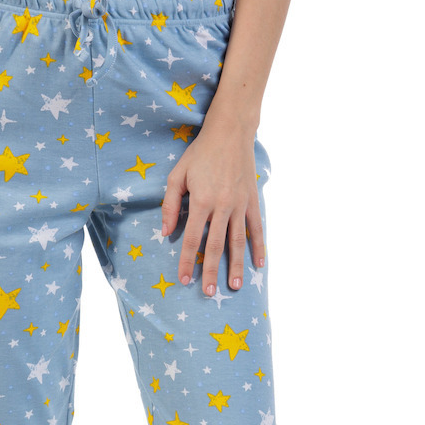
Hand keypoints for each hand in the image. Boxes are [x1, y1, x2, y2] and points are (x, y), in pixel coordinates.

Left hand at [161, 120, 264, 296]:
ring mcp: (239, 205)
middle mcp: (222, 206)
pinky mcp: (252, 201)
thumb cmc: (199, 154)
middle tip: (208, 292)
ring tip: (234, 286)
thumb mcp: (177, 175)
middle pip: (215, 245)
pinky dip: (258, 247)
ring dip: (236, 266)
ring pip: (237, 242)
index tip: (184, 279)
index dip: (187, 261)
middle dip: (210, 271)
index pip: (192, 238)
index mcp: (201, 201)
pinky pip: (256, 229)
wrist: (230, 132)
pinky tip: (259, 265)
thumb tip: (165, 232)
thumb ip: (170, 204)